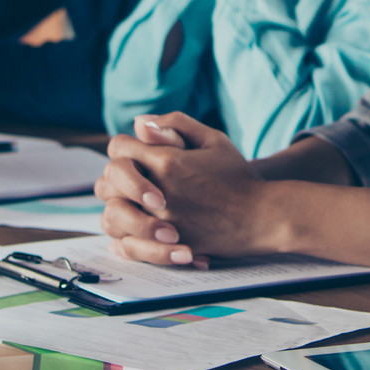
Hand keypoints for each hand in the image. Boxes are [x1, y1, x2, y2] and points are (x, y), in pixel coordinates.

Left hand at [96, 114, 273, 263]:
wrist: (260, 218)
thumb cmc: (239, 177)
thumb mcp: (213, 140)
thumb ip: (176, 125)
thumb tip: (140, 122)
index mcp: (167, 161)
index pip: (119, 147)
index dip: (125, 146)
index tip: (137, 151)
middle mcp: (157, 192)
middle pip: (108, 180)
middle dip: (117, 177)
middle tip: (132, 178)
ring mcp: (159, 222)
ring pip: (111, 214)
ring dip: (117, 206)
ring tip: (131, 204)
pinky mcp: (164, 247)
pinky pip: (126, 243)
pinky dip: (122, 238)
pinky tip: (129, 231)